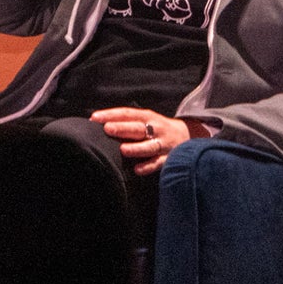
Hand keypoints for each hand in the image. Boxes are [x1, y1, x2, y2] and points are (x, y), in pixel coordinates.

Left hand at [91, 107, 208, 175]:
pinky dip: (148, 166)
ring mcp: (163, 143)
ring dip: (136, 148)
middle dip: (123, 128)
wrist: (187, 135)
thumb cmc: (156, 128)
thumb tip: (97, 123)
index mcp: (147, 117)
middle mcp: (156, 128)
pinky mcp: (169, 157)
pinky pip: (158, 163)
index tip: (95, 118)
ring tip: (123, 149)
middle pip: (138, 128)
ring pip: (149, 146)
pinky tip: (137, 169)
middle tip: (107, 129)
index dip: (111, 114)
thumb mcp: (145, 120)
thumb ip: (127, 122)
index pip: (127, 114)